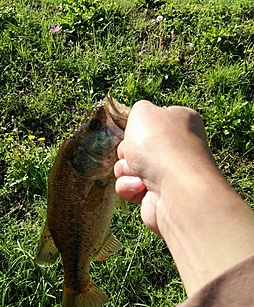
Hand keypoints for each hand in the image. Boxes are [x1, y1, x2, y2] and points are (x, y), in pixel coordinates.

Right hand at [115, 101, 211, 235]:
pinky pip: (130, 189)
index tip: (134, 131)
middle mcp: (177, 148)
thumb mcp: (143, 112)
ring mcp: (169, 174)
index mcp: (181, 122)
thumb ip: (139, 110)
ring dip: (126, 170)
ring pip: (129, 168)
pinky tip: (141, 188)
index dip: (138, 127)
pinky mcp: (157, 197)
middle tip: (133, 154)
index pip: (153, 122)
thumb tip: (140, 120)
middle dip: (127, 151)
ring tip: (138, 173)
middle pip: (136, 147)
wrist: (175, 188)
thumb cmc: (160, 144)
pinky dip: (130, 187)